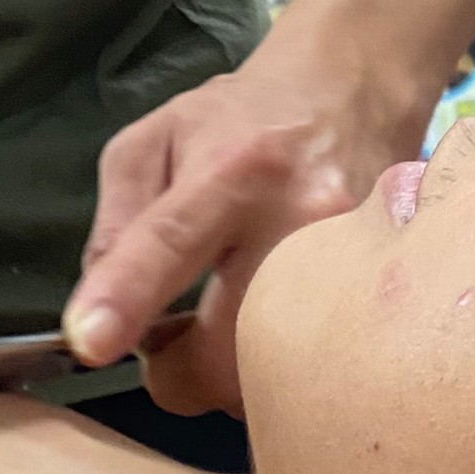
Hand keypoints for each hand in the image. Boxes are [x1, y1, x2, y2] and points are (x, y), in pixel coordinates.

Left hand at [63, 32, 407, 415]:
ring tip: (227, 332)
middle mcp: (303, 216)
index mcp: (233, 168)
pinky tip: (274, 334)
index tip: (88, 343)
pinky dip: (285, 376)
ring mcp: (357, 262)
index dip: (127, 294)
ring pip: (281, 379)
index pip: (172, 238)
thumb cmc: (241, 120)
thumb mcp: (154, 141)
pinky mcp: (386, 295)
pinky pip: (324, 374)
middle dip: (187, 375)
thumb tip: (101, 313)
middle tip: (175, 344)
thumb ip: (117, 223)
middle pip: (234, 348)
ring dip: (236, 379)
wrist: (354, 94)